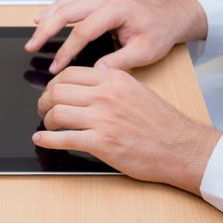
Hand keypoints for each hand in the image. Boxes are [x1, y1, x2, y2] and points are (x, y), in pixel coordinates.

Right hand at [25, 0, 207, 72]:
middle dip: (45, 30)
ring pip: (63, 3)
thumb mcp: (144, 51)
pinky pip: (68, 1)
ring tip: (32, 36)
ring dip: (45, 19)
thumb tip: (95, 71)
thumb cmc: (158, 31)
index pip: (83, 31)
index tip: (55, 67)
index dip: (66, 51)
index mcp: (116, 9)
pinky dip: (52, 10)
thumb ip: (118, 61)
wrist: (169, 16)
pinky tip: (41, 19)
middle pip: (66, 12)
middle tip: (31, 46)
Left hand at [32, 66, 222, 194]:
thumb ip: (108, 85)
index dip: (53, 84)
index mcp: (113, 79)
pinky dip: (46, 140)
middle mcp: (106, 95)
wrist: (181, 147)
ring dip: (46, 120)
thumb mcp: (134, 90)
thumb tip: (80, 89)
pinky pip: (63, 139)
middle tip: (43, 109)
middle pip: (58, 91)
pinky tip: (41, 140)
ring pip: (57, 113)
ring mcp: (103, 119)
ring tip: (47, 125)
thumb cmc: (160, 122)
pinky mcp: (101, 143)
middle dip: (44, 101)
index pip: (69, 74)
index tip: (50, 92)